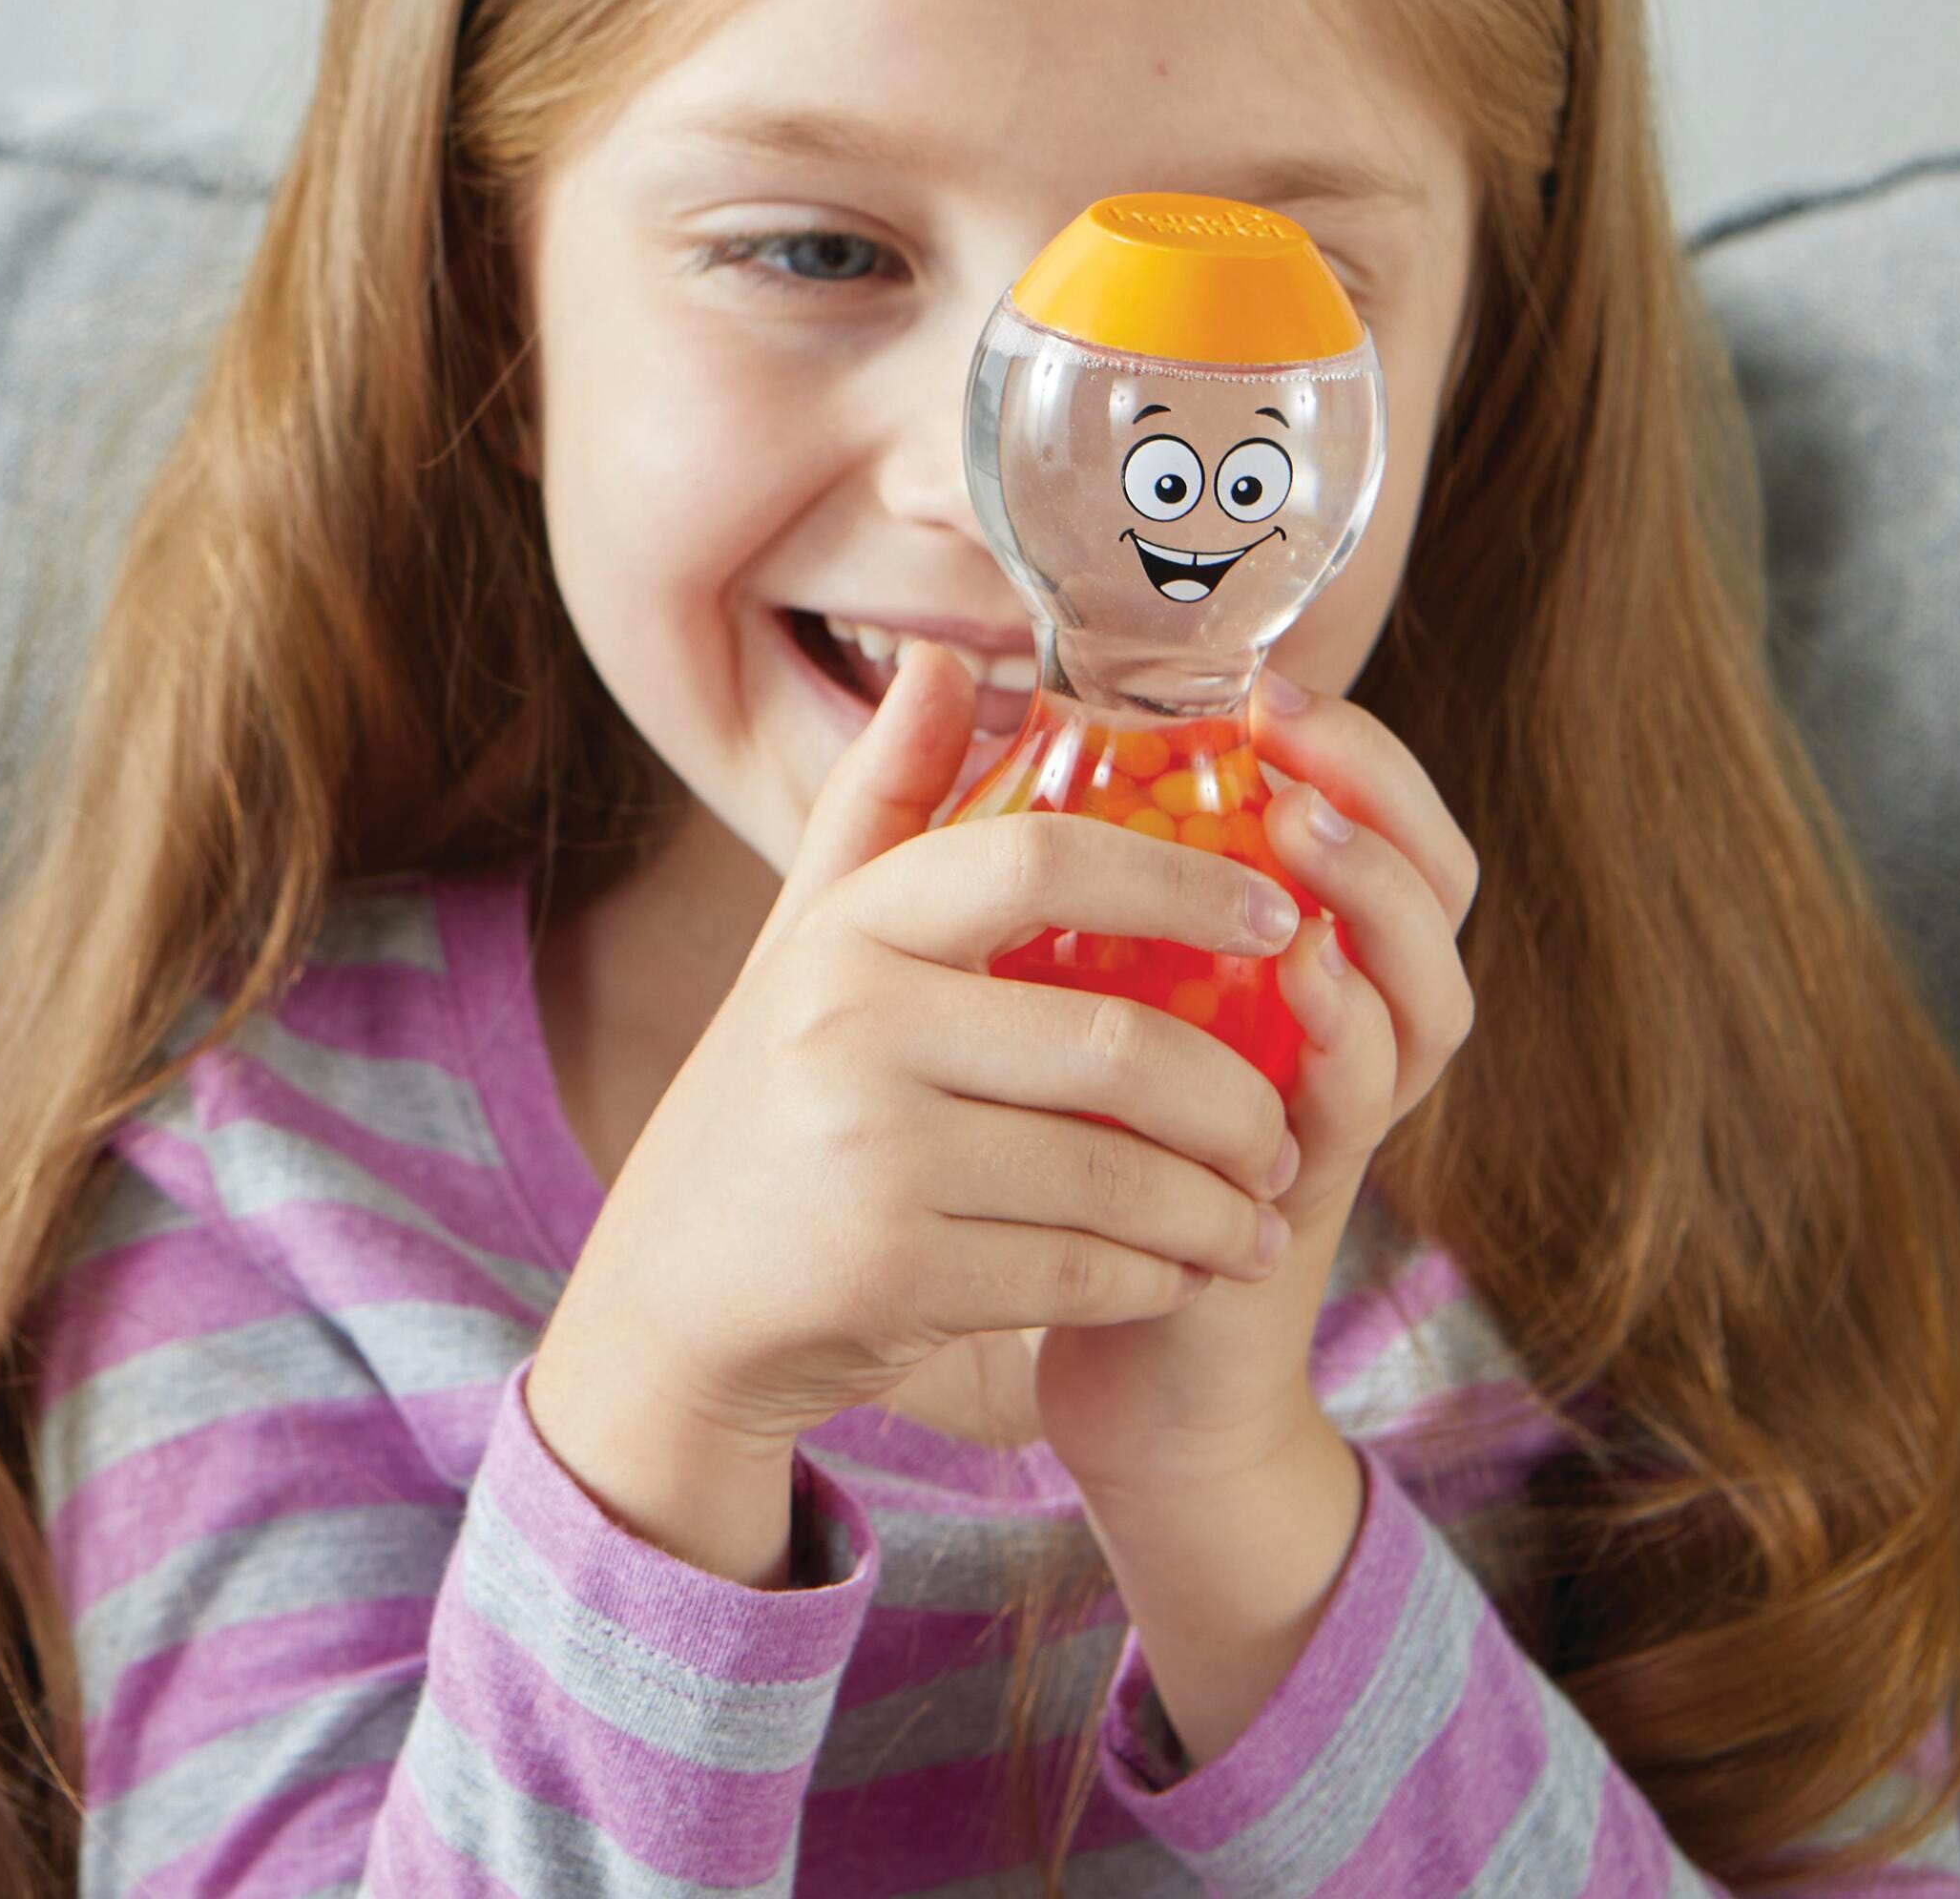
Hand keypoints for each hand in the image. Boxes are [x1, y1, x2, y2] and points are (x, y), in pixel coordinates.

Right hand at [528, 641, 1306, 1457]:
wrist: (674, 1300)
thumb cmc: (767, 1100)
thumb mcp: (806, 942)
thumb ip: (883, 803)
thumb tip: (942, 658)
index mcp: (849, 931)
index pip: (1038, 860)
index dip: (1178, 877)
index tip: (1277, 911)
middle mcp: (852, 1029)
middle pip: (1114, 1044)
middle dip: (1235, 1099)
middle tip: (1284, 1124)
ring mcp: (872, 1157)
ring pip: (1115, 1176)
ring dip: (1217, 1208)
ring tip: (1259, 1213)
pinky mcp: (894, 1276)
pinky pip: (1082, 1276)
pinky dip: (1158, 1279)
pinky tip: (1187, 1271)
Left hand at [1029, 677, 1482, 1501]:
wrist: (1099, 1354)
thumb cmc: (1066, 1143)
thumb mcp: (1045, 976)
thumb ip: (1025, 839)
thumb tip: (948, 670)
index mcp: (1292, 957)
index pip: (1377, 818)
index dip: (1346, 745)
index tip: (1262, 681)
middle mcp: (1344, 1027)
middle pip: (1435, 884)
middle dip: (1377, 794)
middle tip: (1292, 726)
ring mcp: (1338, 1118)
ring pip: (1426, 992)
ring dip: (1374, 901)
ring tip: (1303, 830)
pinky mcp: (1305, 1204)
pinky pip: (1359, 1110)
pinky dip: (1346, 1039)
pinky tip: (1306, 979)